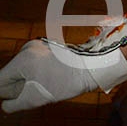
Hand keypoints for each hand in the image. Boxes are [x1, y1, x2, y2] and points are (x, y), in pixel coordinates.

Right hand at [0, 39, 126, 112]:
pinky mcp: (48, 47)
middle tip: (41, 88)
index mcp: (22, 59)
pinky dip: (39, 74)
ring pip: (23, 70)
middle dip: (20, 87)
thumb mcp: (35, 99)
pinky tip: (53, 77)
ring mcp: (39, 46)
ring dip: (30, 81)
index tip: (22, 96)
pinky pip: (34, 65)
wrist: (93, 66)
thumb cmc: (67, 81)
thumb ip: (12, 104)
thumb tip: (5, 104)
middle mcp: (28, 48)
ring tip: (49, 83)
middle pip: (11, 75)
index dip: (8, 94)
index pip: (0, 81)